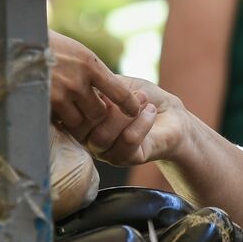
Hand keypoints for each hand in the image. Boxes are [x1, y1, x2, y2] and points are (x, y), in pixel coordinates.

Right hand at [48, 32, 144, 138]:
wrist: (8, 42)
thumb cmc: (42, 43)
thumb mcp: (74, 50)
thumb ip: (90, 70)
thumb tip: (105, 88)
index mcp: (90, 64)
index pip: (120, 92)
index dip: (130, 106)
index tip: (135, 111)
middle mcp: (79, 81)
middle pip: (99, 113)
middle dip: (95, 114)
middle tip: (88, 110)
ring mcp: (61, 95)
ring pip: (80, 122)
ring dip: (76, 120)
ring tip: (67, 111)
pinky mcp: (44, 105)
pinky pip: (58, 123)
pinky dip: (57, 121)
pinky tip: (51, 111)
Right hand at [73, 76, 187, 166]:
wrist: (171, 114)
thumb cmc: (141, 97)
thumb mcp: (118, 83)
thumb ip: (99, 84)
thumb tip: (85, 83)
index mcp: (82, 118)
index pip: (71, 111)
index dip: (89, 94)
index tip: (110, 82)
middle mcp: (88, 138)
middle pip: (82, 126)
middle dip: (107, 104)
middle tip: (130, 92)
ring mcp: (105, 151)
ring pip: (102, 137)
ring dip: (125, 114)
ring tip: (143, 100)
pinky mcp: (126, 159)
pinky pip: (127, 142)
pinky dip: (141, 123)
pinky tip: (150, 112)